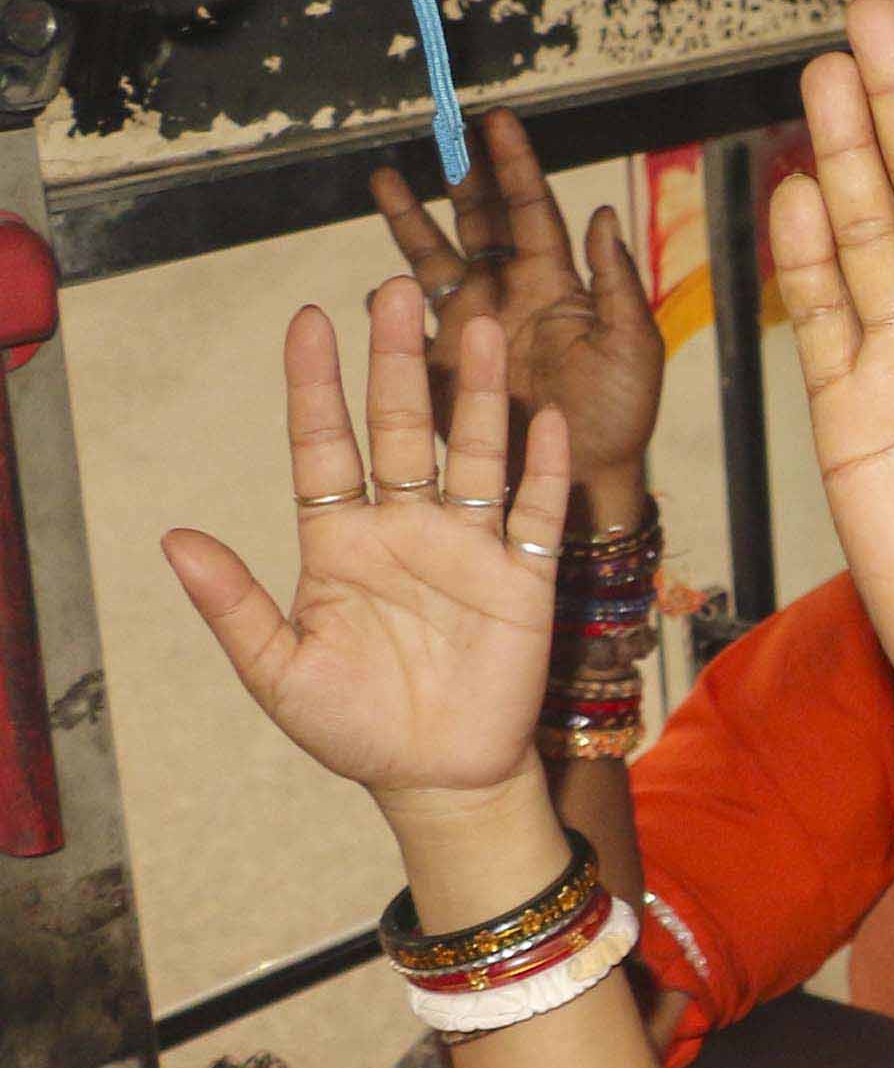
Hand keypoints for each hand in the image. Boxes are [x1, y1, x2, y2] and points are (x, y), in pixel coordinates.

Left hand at [164, 284, 571, 817]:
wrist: (436, 777)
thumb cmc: (351, 726)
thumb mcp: (276, 668)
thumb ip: (232, 602)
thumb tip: (174, 539)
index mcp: (339, 542)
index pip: (325, 445)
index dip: (315, 385)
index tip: (308, 322)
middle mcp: (404, 529)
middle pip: (401, 428)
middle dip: (397, 360)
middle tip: (394, 291)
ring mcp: (468, 549)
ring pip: (472, 453)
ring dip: (475, 394)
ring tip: (476, 325)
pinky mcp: (523, 580)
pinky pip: (536, 513)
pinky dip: (544, 467)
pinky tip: (546, 419)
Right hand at [371, 112, 660, 508]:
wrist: (584, 478)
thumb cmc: (620, 415)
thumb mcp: (633, 346)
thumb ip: (618, 282)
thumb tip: (603, 213)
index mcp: (558, 283)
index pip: (531, 209)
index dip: (513, 164)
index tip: (496, 119)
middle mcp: (510, 293)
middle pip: (478, 221)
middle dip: (459, 176)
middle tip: (439, 130)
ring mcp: (472, 324)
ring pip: (434, 259)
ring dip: (410, 222)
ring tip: (382, 180)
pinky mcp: (444, 362)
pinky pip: (410, 322)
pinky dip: (392, 302)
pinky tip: (376, 282)